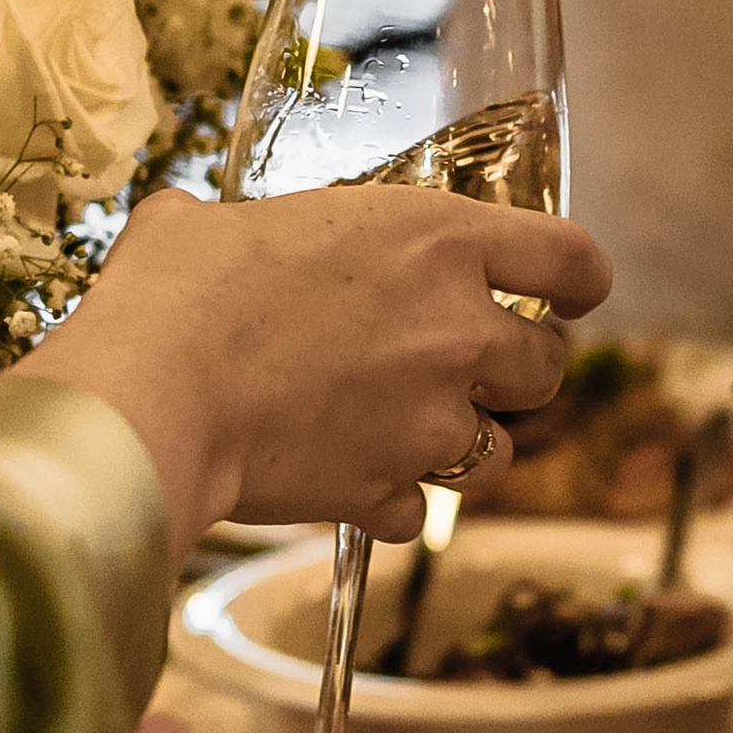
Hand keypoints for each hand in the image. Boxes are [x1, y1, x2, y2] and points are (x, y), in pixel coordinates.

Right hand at [18, 184, 611, 556]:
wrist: (151, 394)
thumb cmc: (178, 290)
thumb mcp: (215, 222)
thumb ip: (243, 226)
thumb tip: (194, 228)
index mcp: (437, 239)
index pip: (569, 255)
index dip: (581, 278)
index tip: (574, 292)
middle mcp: (457, 331)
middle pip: (546, 366)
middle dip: (521, 369)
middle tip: (481, 365)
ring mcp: (430, 420)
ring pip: (499, 452)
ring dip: (466, 443)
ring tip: (418, 430)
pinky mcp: (386, 490)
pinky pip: (416, 510)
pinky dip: (390, 500)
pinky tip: (351, 480)